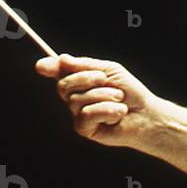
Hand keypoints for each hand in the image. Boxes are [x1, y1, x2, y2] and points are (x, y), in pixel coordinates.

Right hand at [35, 54, 163, 149]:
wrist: (145, 113)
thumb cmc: (129, 91)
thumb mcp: (109, 71)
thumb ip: (85, 65)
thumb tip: (61, 59)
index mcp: (80, 81)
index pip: (59, 72)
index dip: (49, 68)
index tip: (41, 66)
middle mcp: (74, 97)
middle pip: (63, 85)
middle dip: (86, 79)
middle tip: (104, 79)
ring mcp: (77, 114)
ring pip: (77, 100)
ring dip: (104, 96)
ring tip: (119, 99)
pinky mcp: (83, 129)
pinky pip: (87, 114)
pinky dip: (107, 110)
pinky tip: (118, 113)